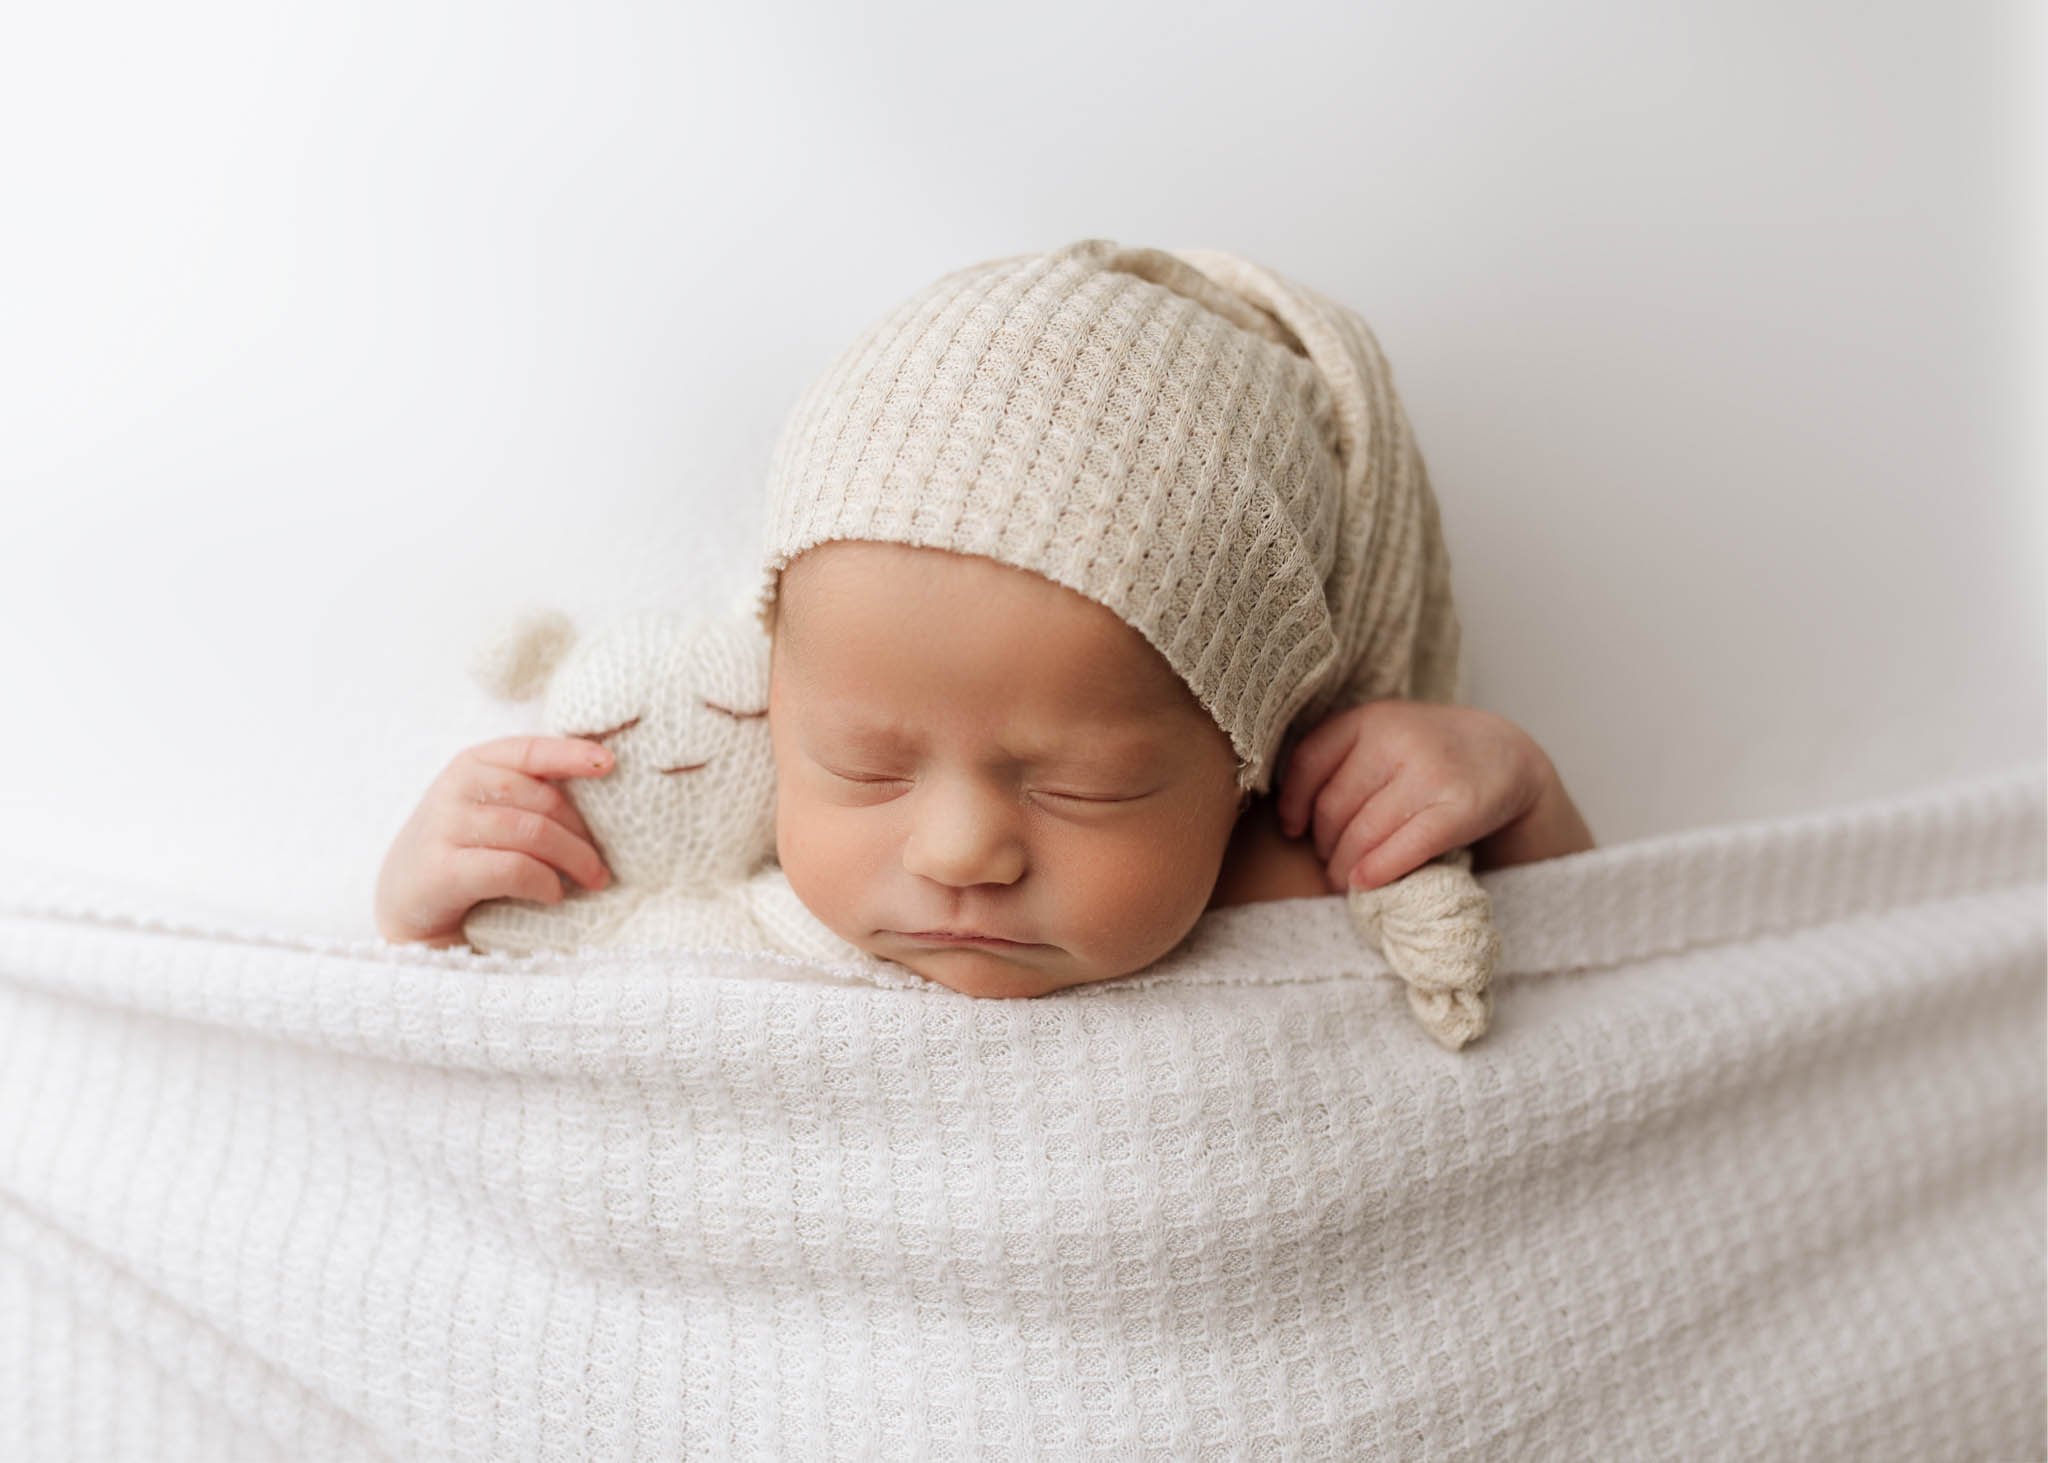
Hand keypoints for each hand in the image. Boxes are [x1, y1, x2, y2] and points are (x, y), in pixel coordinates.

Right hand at [374, 736, 617, 947]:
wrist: (405, 906)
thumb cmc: (464, 854)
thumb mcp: (490, 812)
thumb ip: (529, 795)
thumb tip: (602, 784)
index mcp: (471, 764)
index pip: (529, 749)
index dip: (571, 753)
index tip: (610, 764)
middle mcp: (454, 788)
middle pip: (540, 800)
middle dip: (581, 833)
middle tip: (602, 866)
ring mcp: (443, 828)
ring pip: (530, 832)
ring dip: (572, 859)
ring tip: (590, 881)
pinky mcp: (442, 871)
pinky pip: (512, 868)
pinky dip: (543, 882)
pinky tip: (553, 894)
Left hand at [1274, 701, 1544, 893]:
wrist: (1506, 756)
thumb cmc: (1430, 753)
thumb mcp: (1385, 735)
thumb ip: (1341, 760)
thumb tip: (1290, 819)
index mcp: (1371, 717)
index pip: (1309, 763)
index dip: (1293, 803)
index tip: (1293, 830)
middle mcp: (1398, 738)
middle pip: (1333, 807)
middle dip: (1324, 845)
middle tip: (1327, 864)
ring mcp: (1430, 772)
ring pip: (1363, 833)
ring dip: (1344, 867)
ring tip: (1343, 880)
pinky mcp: (1460, 808)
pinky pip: (1404, 848)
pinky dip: (1378, 871)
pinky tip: (1365, 883)